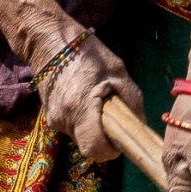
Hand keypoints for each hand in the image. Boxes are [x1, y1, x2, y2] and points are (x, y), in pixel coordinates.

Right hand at [33, 29, 143, 164]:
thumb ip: (132, 101)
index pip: (95, 149)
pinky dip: (82, 121)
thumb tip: (141, 125)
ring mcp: (54, 119)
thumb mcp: (118, 71)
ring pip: (80, 138)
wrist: (48, 41)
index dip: (110, 150)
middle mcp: (63, 119)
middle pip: (88, 147)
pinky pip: (72, 128)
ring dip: (93, 129)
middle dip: (104, 139)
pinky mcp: (49, 116)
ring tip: (98, 105)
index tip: (120, 138)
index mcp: (80, 108)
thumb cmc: (87, 53)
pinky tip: (85, 100)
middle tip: (113, 120)